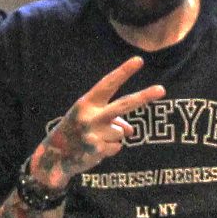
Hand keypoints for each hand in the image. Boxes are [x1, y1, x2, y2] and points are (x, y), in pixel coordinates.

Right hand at [26, 55, 166, 190]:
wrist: (54, 157)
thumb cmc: (75, 132)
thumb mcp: (89, 119)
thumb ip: (112, 119)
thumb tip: (131, 131)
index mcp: (86, 103)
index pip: (108, 84)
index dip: (123, 72)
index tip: (139, 60)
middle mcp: (90, 116)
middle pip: (123, 105)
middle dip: (143, 97)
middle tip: (162, 89)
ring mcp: (94, 133)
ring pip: (121, 132)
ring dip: (112, 137)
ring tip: (94, 140)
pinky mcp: (97, 150)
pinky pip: (116, 147)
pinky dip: (108, 150)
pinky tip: (93, 151)